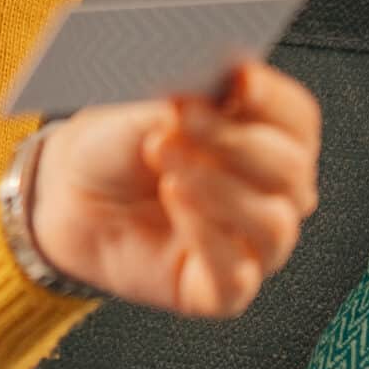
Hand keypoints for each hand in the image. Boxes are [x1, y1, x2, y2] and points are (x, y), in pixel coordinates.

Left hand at [27, 59, 320, 317]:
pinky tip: (174, 200)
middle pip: (292, 170)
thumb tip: (208, 89)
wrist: (72, 194)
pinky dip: (207, 236)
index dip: (274, 100)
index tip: (239, 78)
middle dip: (240, 141)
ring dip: (221, 188)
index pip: (297, 120)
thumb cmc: (117, 146)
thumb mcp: (141, 109)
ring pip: (273, 224)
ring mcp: (249, 245)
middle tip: (186, 116)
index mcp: (263, 137)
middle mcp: (269, 193)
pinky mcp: (220, 290)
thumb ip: (180, 100)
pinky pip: (237, 276)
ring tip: (166, 156)